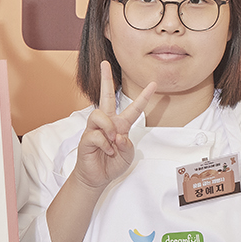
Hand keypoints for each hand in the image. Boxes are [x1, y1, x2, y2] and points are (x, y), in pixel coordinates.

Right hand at [72, 61, 154, 191]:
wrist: (97, 177)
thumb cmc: (112, 164)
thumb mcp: (128, 155)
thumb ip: (127, 145)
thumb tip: (117, 135)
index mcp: (120, 124)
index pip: (134, 108)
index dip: (144, 96)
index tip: (153, 84)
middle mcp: (106, 123)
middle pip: (105, 95)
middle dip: (105, 79)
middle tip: (104, 64)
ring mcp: (94, 129)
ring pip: (100, 115)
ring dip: (109, 129)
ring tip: (112, 141)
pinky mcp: (86, 138)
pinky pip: (96, 134)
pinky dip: (104, 145)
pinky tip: (106, 151)